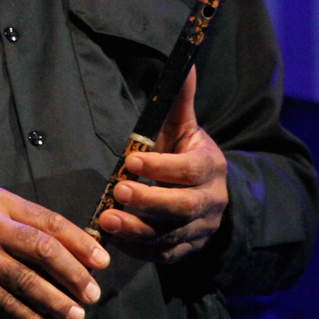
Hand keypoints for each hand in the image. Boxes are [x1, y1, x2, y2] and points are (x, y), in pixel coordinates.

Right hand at [0, 187, 109, 318]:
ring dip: (54, 300)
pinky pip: (6, 303)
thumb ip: (27, 232)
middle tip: (92, 293)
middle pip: (42, 248)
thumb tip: (77, 257)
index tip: (101, 262)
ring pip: (26, 279)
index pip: (49, 221)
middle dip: (72, 272)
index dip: (79, 242)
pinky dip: (29, 318)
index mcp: (2, 203)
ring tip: (74, 316)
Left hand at [97, 68, 227, 263]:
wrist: (209, 194)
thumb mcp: (184, 126)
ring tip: (106, 220)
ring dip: (137, 231)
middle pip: (183, 207)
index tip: (130, 162)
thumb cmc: (186, 153)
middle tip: (118, 193)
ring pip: (171, 236)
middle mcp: (211, 202)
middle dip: (149, 202)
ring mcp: (200, 230)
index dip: (162, 167)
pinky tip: (114, 239)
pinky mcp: (186, 251)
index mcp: (211, 167)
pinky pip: (163, 256)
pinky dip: (138, 250)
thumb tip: (186, 62)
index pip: (190, 170)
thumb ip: (180, 99)